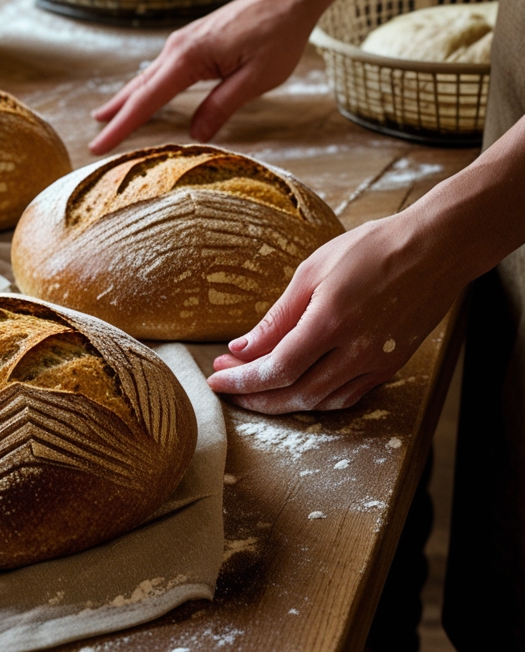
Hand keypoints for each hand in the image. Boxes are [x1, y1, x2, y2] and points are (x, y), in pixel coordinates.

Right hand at [89, 0, 315, 153]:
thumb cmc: (278, 35)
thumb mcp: (256, 79)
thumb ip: (221, 106)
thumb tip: (195, 135)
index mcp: (189, 58)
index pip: (147, 100)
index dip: (121, 126)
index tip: (99, 144)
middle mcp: (178, 48)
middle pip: (138, 87)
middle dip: (115, 113)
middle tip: (94, 137)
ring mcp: (183, 42)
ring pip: (147, 77)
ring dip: (127, 99)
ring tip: (107, 116)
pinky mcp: (192, 40)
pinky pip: (160, 69)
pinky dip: (146, 87)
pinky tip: (142, 94)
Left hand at [205, 212, 464, 413]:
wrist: (434, 249)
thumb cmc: (370, 250)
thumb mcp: (312, 273)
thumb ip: (277, 318)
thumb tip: (241, 349)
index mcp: (330, 322)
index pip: (277, 368)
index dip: (243, 381)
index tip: (216, 380)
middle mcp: (356, 351)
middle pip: (297, 394)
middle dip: (256, 398)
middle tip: (228, 388)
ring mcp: (377, 362)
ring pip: (322, 401)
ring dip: (284, 402)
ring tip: (255, 388)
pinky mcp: (391, 366)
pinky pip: (348, 396)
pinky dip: (317, 399)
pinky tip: (297, 388)